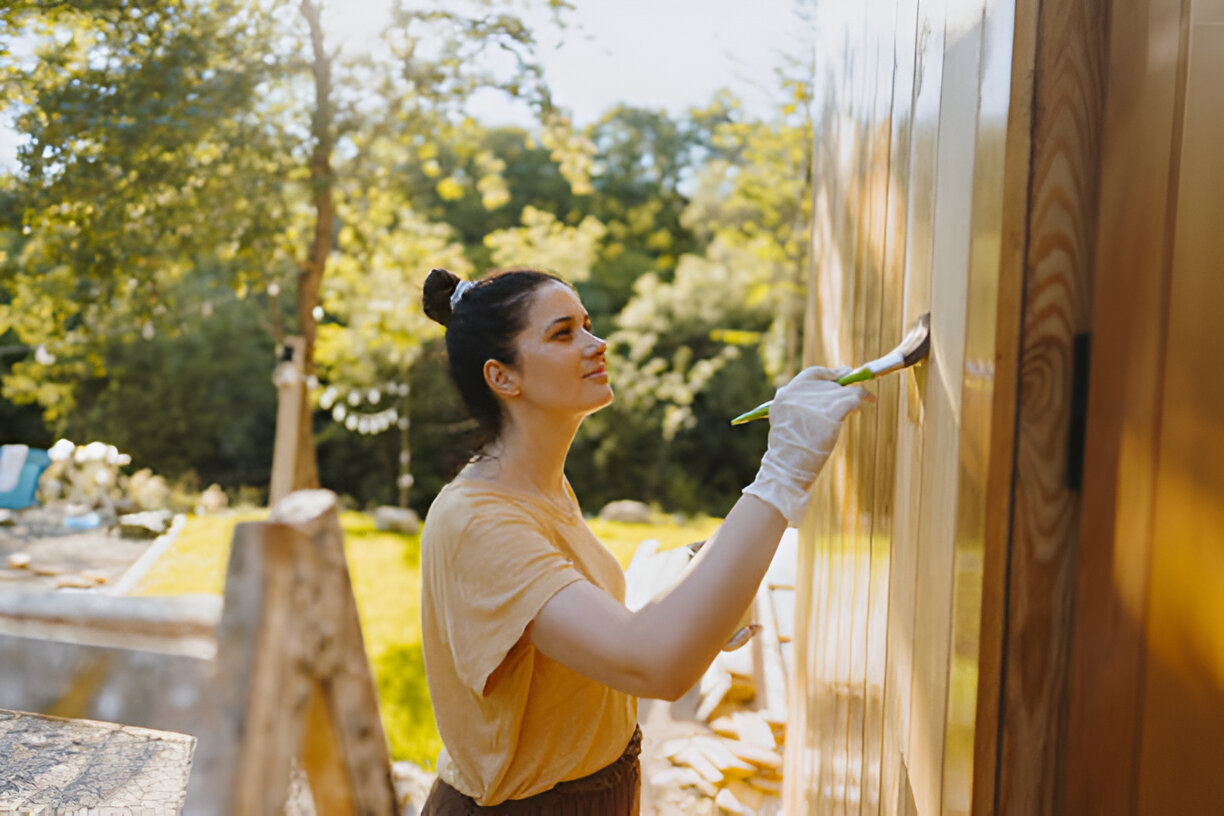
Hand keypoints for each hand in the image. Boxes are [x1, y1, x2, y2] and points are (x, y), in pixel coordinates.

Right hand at [742, 365, 868, 525]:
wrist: (787, 469)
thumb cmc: (789, 452)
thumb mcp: (787, 422)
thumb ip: (801, 406)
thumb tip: (830, 394)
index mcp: (785, 395)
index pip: (812, 375)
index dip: (829, 375)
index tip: (841, 375)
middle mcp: (798, 394)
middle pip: (830, 383)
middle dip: (845, 387)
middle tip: (858, 390)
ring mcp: (814, 404)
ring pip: (844, 390)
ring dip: (857, 393)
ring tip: (866, 399)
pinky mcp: (830, 414)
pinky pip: (853, 399)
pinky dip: (863, 398)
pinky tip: (868, 401)